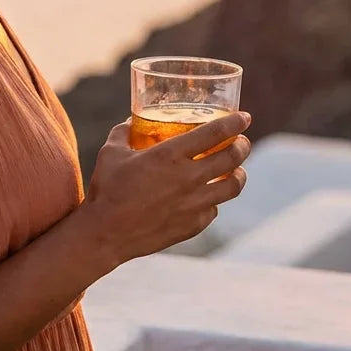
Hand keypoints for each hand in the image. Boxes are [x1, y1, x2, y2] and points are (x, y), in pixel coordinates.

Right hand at [78, 111, 251, 272]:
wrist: (106, 233)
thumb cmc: (107, 189)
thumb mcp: (111, 152)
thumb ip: (123, 133)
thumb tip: (131, 122)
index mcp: (169, 155)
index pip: (215, 133)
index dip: (234, 122)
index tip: (244, 117)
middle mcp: (188, 178)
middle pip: (232, 157)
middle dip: (242, 145)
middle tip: (242, 141)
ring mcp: (194, 204)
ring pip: (233, 186)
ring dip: (239, 174)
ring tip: (236, 170)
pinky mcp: (194, 225)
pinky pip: (214, 209)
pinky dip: (214, 199)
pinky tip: (208, 196)